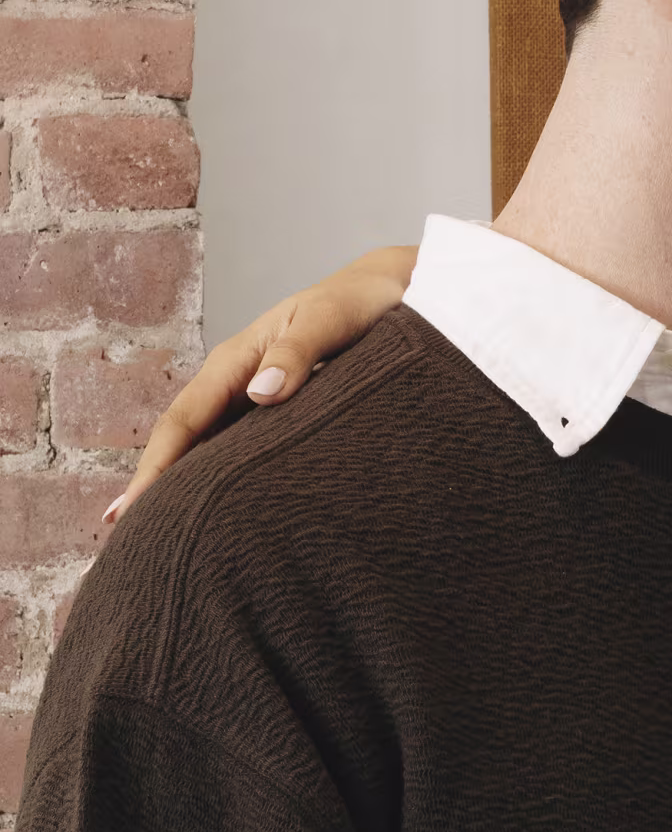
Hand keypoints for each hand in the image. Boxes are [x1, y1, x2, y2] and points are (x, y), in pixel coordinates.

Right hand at [107, 246, 417, 523]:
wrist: (386, 294)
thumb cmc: (358, 303)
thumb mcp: (329, 321)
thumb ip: (298, 354)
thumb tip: (261, 394)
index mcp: (235, 361)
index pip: (184, 421)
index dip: (156, 467)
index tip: (132, 508)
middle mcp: (235, 382)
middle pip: (184, 441)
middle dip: (155, 486)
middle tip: (125, 538)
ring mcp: (252, 399)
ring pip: (207, 448)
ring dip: (182, 486)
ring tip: (158, 535)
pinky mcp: (276, 414)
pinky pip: (237, 450)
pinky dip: (219, 479)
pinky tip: (215, 510)